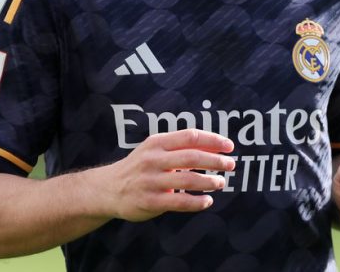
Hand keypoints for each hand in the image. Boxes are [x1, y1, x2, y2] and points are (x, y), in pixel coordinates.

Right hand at [100, 129, 235, 221]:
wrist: (108, 188)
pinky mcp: (150, 201)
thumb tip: (215, 147)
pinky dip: (197, 202)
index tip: (229, 146)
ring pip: (188, 179)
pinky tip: (207, 201)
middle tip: (231, 164)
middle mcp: (153, 159)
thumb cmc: (139, 167)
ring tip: (221, 183)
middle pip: (192, 156)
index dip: (212, 140)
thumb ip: (179, 148)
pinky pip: (179, 201)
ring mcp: (151, 181)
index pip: (190, 136)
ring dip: (209, 181)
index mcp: (157, 143)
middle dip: (215, 160)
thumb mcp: (154, 150)